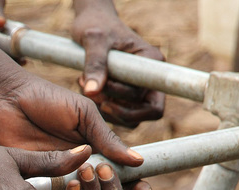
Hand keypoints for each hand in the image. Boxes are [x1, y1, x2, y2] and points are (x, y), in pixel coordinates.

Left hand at [0, 72, 150, 189]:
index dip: (135, 188)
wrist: (11, 100)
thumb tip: (138, 161)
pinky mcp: (41, 187)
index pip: (123, 178)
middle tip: (102, 169)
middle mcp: (83, 172)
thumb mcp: (83, 115)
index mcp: (99, 153)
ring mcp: (62, 181)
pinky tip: (68, 183)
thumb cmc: (48, 101)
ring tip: (83, 172)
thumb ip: (107, 138)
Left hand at [70, 2, 164, 126]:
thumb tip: (92, 92)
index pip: (153, 104)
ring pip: (131, 118)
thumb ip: (94, 63)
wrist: (91, 22)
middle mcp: (150, 77)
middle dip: (114, 108)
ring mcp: (139, 86)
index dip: (129, 108)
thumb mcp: (93, 39)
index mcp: (151, 62)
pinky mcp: (126, 92)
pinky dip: (103, 108)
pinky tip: (88, 90)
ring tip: (85, 88)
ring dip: (107, 110)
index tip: (102, 95)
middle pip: (143, 113)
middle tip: (89, 92)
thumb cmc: (95, 25)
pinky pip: (120, 113)